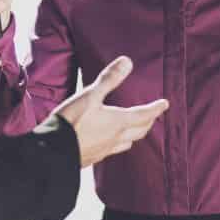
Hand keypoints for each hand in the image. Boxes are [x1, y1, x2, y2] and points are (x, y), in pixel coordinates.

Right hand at [51, 56, 168, 168]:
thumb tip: (127, 62)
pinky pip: (114, 150)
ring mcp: (105, 149)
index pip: (143, 114)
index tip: (165, 104)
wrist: (54, 151)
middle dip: (148, 121)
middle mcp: (116, 137)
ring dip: (136, 134)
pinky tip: (112, 142)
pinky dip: (120, 144)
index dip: (156, 108)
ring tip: (136, 129)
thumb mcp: (90, 95)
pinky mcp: (94, 157)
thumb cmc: (72, 121)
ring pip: (128, 143)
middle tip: (153, 115)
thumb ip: (109, 79)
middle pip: (140, 130)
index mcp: (118, 122)